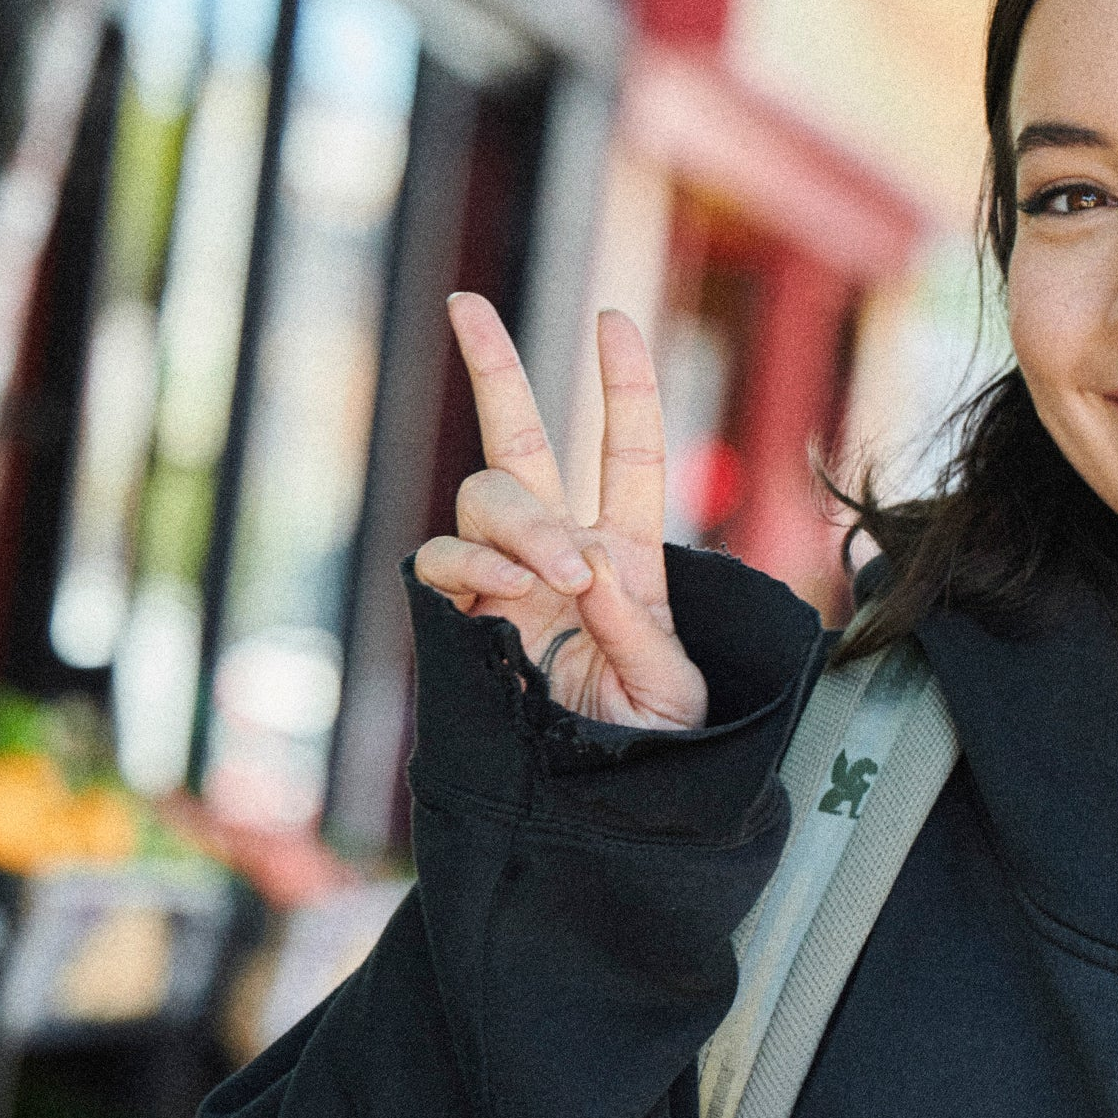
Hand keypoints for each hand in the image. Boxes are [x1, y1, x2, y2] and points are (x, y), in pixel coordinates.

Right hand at [412, 295, 705, 729]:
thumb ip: (635, 630)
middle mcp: (562, 551)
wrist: (606, 808)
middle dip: (491, 366)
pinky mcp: (464, 617)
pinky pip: (443, 559)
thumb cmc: (654, 747)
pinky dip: (470, 564)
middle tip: (468, 309)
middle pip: (519, 440)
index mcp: (629, 555)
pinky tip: (503, 591)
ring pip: (486, 496)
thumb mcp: (674, 695)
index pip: (625, 452)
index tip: (613, 319)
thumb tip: (588, 565)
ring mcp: (506, 579)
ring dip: (522, 523)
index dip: (623, 384)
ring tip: (560, 577)